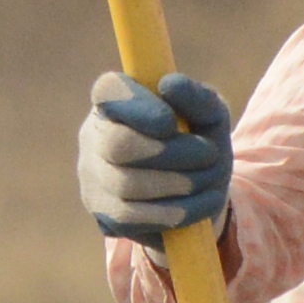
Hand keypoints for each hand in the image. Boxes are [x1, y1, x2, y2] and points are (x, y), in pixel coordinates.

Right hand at [79, 73, 234, 246]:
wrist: (198, 195)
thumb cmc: (199, 143)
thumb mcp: (210, 117)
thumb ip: (198, 98)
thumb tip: (170, 85)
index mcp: (115, 102)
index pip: (109, 91)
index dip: (137, 106)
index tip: (169, 122)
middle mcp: (93, 137)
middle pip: (118, 144)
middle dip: (173, 153)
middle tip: (209, 155)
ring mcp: (93, 178)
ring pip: (127, 184)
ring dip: (180, 183)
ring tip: (208, 180)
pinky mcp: (103, 215)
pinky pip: (133, 217)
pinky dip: (175, 211)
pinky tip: (199, 205)